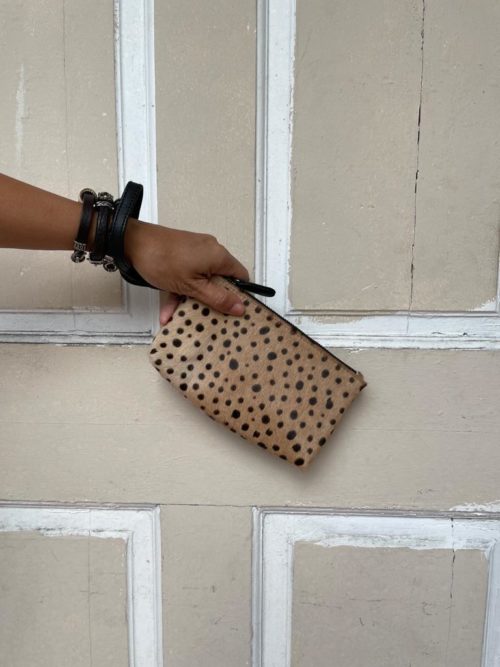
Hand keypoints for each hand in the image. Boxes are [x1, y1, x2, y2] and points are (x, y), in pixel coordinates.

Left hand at [124, 219, 249, 324]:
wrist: (132, 243)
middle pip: (220, 280)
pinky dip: (181, 289)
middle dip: (209, 300)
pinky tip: (168, 307)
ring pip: (201, 280)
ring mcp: (196, 251)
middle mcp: (211, 251)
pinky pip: (189, 274)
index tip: (232, 310)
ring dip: (191, 298)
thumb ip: (218, 298)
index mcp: (219, 256)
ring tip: (177, 315)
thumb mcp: (192, 287)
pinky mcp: (184, 252)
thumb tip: (240, 306)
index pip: (241, 276)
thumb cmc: (161, 260)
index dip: (239, 295)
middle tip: (205, 315)